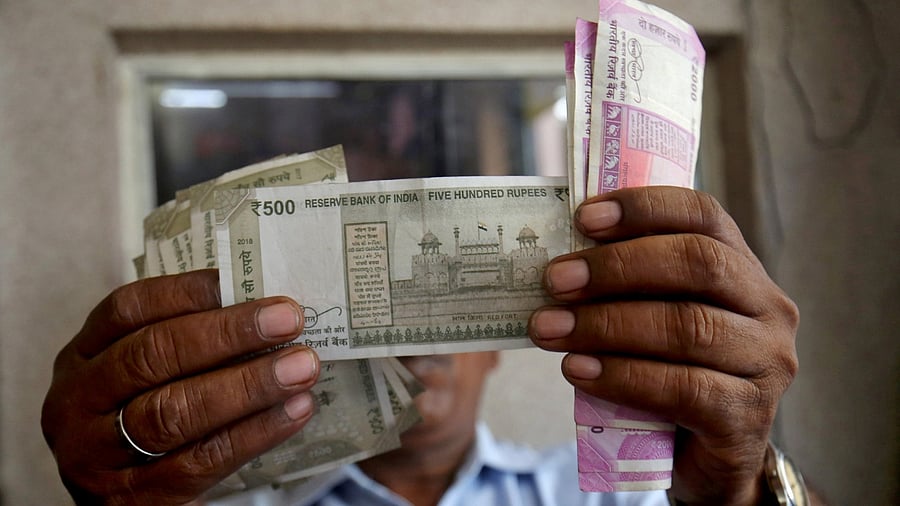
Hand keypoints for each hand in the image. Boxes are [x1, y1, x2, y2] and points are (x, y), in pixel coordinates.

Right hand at [41, 270, 319, 504]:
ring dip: (248, 385)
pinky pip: (201, 461)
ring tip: (302, 366)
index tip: (251, 280)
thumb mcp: (142, 378)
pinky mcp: (134, 498)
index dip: (190, 291)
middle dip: (228, 333)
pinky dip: (255, 433)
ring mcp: (98, 454)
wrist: (119, 503)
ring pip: (174, 411)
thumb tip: (266, 307)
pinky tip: (295, 411)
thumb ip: (186, 343)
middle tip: (288, 319)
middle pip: (152, 355)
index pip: (130, 308)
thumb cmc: (144, 418)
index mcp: (83, 356)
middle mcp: (79, 401)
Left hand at [529, 187, 799, 504]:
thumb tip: (557, 262)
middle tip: (555, 280)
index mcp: (742, 268)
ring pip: (687, 327)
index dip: (643, 208)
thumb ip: (627, 286)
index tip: (583, 217)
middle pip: (697, 264)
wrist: (703, 455)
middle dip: (617, 267)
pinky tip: (578, 370)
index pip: (702, 215)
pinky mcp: (748, 417)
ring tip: (549, 330)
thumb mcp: (652, 316)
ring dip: (607, 324)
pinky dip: (622, 377)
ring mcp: (766, 364)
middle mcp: (768, 308)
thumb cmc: (668, 370)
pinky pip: (683, 389)